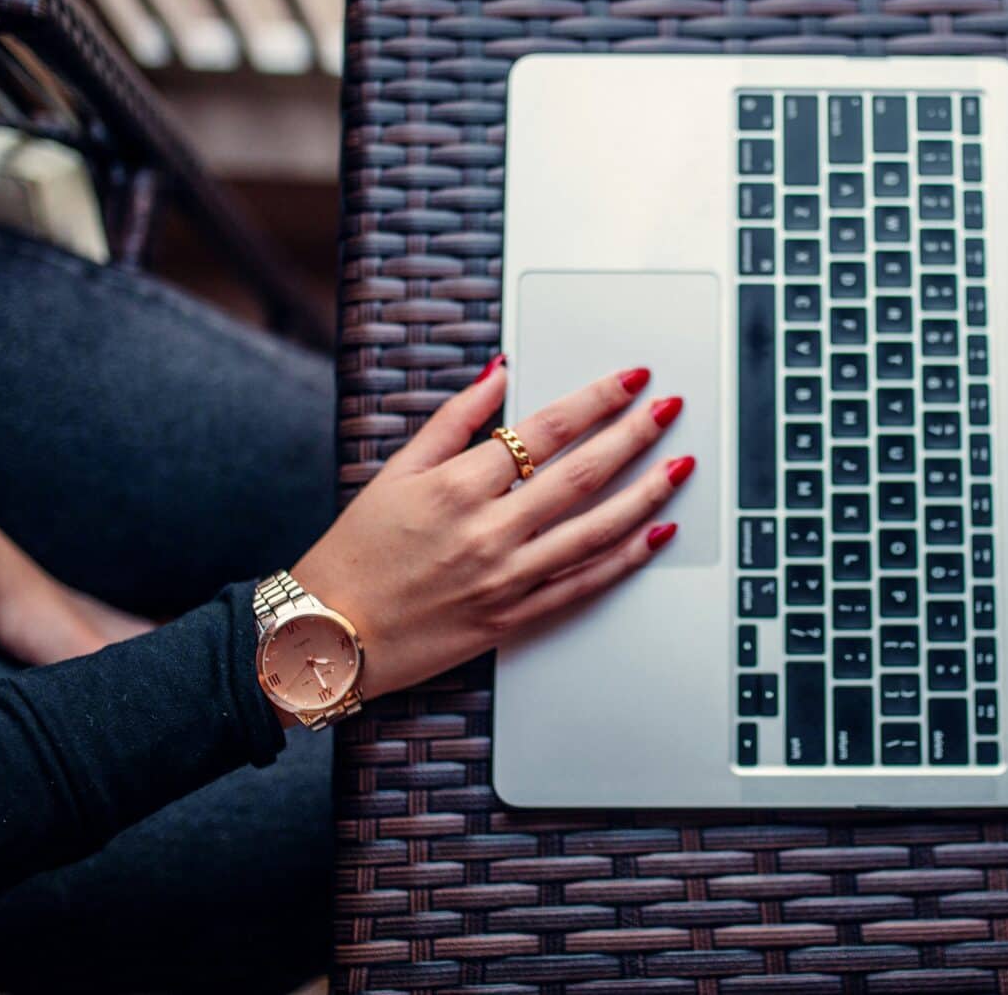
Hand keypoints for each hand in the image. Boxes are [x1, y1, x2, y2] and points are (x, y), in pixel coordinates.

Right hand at [292, 359, 689, 700]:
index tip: (632, 379)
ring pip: (594, 529)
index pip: (546, 430)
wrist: (327, 636)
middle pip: (582, 474)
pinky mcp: (513, 617)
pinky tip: (657, 534)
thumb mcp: (395, 471)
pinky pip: (582, 584)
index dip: (596, 400)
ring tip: (680, 464)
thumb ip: (454, 419)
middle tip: (671, 408)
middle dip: (634, 435)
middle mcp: (488, 530)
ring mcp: (506, 577)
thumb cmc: (357, 552)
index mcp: (457, 486)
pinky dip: (624, 558)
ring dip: (645, 493)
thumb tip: (501, 372)